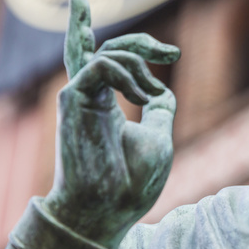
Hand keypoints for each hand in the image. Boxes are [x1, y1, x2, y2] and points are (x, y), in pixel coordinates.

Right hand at [43, 0, 179, 248]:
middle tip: (172, 53)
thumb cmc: (134, 181)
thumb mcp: (157, 136)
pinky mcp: (72, 99)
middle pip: (107, 49)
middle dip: (141, 41)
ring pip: (102, 52)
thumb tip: (163, 90)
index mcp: (109, 106)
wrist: (111, 207)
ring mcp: (81, 97)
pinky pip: (100, 66)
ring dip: (137, 61)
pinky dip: (126, 74)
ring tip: (151, 95)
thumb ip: (158, 110)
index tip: (175, 54)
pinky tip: (141, 98)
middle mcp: (92, 98)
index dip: (144, 48)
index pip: (111, 61)